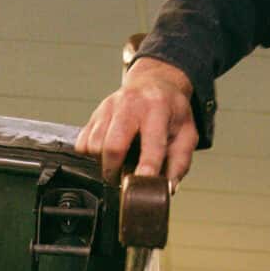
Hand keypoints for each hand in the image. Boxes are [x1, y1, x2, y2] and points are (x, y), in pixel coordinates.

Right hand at [75, 55, 197, 184]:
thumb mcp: (187, 133)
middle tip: (123, 179)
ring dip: (103, 163)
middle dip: (115, 171)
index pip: (151, 143)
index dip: (146, 166)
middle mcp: (130, 104)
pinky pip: (82, 142)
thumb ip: (179, 163)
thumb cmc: (171, 111)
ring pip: (93, 146)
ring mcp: (109, 108)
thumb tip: (167, 187)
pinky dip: (91, 155)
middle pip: (112, 146)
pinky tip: (107, 154)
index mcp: (157, 109)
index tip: (142, 183)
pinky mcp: (95, 114)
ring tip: (118, 164)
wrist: (155, 83)